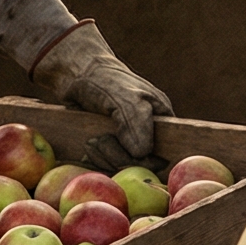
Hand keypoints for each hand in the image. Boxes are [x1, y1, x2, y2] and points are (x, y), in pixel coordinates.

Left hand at [27, 21, 171, 172]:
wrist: (78, 76)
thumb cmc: (107, 81)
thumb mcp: (127, 98)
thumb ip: (137, 123)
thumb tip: (142, 154)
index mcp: (162, 121)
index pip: (167, 153)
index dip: (150, 160)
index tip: (132, 153)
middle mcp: (149, 135)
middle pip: (142, 166)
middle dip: (120, 158)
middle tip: (100, 141)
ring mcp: (128, 144)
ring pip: (123, 168)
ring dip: (105, 158)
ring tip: (91, 140)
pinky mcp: (110, 150)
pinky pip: (107, 166)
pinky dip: (96, 160)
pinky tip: (88, 146)